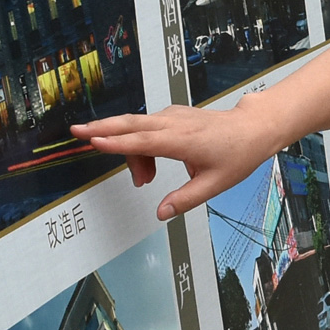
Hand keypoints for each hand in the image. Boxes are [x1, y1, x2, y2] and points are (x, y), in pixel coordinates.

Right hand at [71, 102, 282, 220]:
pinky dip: (138, 143)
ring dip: (128, 150)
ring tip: (143, 180)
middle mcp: (173, 123)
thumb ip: (185, 200)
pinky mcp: (172, 116)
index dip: (116, 142)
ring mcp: (172, 117)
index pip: (142, 141)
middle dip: (102, 127)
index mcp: (182, 140)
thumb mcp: (214, 185)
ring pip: (137, 128)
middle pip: (130, 124)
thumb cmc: (237, 154)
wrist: (252, 128)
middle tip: (77, 131)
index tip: (93, 140)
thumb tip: (161, 214)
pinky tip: (148, 166)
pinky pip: (146, 128)